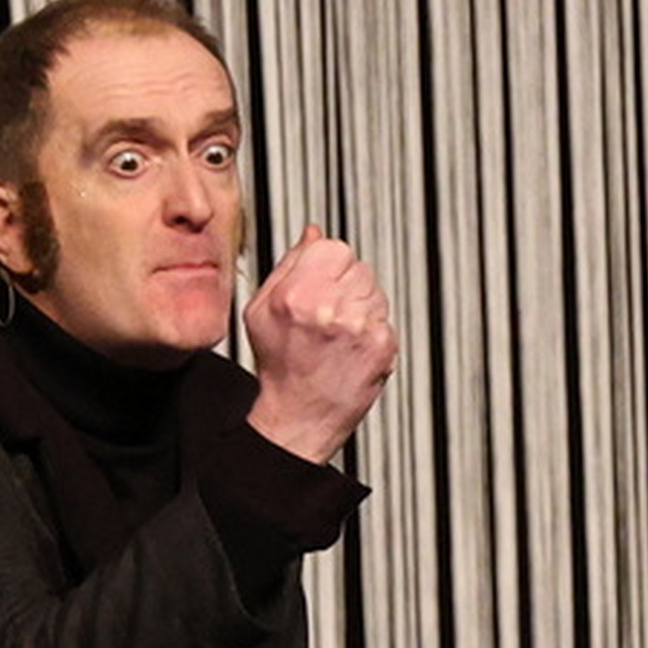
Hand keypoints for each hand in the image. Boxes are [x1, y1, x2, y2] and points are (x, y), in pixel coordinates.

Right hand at [245, 225, 396, 461]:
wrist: (299, 415)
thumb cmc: (278, 364)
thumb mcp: (262, 309)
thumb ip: (290, 264)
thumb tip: (314, 232)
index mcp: (298, 294)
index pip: (335, 248)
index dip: (328, 265)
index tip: (319, 284)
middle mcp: (331, 308)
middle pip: (359, 268)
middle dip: (345, 285)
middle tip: (327, 315)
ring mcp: (361, 328)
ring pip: (375, 292)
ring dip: (361, 306)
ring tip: (338, 333)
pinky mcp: (383, 346)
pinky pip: (385, 319)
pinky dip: (372, 330)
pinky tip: (351, 348)